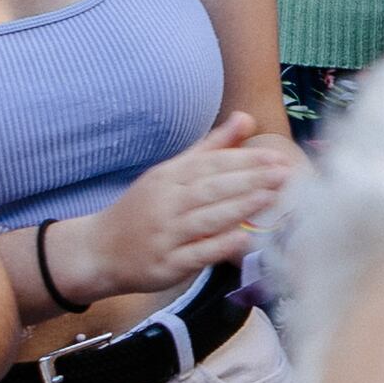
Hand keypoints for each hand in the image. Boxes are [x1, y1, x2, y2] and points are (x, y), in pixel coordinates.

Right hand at [77, 113, 297, 300]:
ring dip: (239, 207)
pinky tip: (245, 239)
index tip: (276, 157)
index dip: (244, 160)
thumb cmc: (144, 209)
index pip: (210, 165)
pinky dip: (220, 245)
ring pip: (205, 218)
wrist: (98, 250)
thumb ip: (210, 148)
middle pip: (210, 188)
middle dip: (250, 180)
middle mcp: (165, 204)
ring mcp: (164, 235)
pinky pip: (196, 253)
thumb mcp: (170, 173)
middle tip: (285, 174)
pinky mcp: (165, 265)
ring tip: (270, 197)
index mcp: (168, 178)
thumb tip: (245, 117)